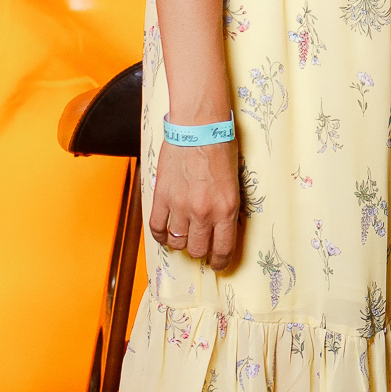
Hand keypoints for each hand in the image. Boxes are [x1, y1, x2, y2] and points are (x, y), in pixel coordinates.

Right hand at [150, 139, 241, 271]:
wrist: (199, 127)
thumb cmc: (220, 149)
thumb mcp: (234, 184)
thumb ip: (227, 209)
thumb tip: (221, 229)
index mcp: (226, 210)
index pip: (223, 250)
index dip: (220, 262)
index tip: (217, 264)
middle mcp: (203, 213)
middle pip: (198, 250)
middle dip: (200, 252)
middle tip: (200, 246)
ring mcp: (180, 206)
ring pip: (177, 243)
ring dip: (180, 242)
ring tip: (183, 234)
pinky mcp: (161, 197)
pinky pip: (156, 228)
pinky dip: (160, 236)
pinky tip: (164, 233)